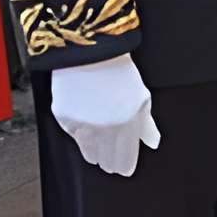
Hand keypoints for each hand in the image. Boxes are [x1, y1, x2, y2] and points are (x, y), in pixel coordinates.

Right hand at [47, 53, 159, 179]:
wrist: (90, 51)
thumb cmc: (119, 71)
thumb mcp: (142, 97)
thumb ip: (147, 125)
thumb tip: (152, 144)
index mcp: (127, 125)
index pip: (124, 163)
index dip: (125, 166)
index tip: (125, 165)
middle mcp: (104, 130)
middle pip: (106, 163)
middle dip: (111, 160)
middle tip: (113, 151)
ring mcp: (82, 125)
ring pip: (89, 154)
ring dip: (96, 150)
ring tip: (101, 134)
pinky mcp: (64, 119)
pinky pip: (74, 136)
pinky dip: (81, 132)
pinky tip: (87, 118)